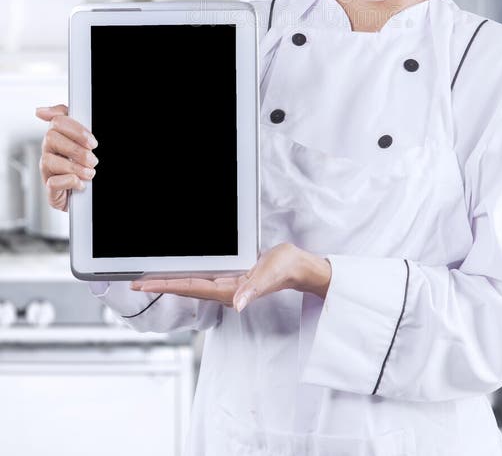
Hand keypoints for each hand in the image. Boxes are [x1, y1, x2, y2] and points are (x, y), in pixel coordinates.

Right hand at [36, 104, 98, 212]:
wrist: (88, 192)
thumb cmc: (85, 164)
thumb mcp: (84, 140)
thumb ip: (70, 120)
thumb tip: (42, 111)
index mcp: (58, 136)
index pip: (57, 121)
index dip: (76, 130)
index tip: (92, 141)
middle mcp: (49, 151)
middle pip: (50, 138)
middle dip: (76, 149)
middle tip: (92, 158)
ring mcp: (47, 170)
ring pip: (49, 161)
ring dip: (75, 167)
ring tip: (89, 172)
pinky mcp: (51, 189)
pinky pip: (53, 183)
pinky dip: (69, 182)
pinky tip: (80, 183)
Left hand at [130, 243, 331, 311]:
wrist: (298, 268)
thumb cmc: (285, 268)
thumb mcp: (270, 274)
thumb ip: (254, 288)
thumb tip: (237, 303)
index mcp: (228, 288)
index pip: (188, 287)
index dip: (163, 285)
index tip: (141, 284)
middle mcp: (222, 289)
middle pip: (183, 287)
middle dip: (158, 285)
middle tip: (133, 283)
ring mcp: (225, 284)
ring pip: (189, 283)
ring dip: (169, 280)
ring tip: (148, 277)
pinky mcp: (230, 278)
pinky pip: (201, 277)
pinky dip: (185, 274)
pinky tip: (178, 271)